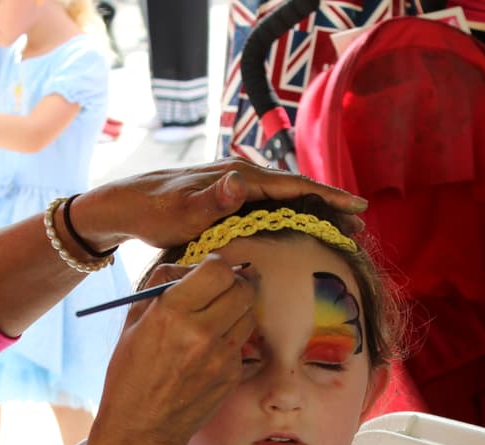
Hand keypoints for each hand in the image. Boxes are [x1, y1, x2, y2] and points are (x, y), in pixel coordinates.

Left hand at [71, 158, 367, 252]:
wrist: (125, 205)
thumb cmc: (153, 212)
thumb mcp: (182, 211)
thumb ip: (213, 199)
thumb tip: (240, 181)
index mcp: (238, 178)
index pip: (292, 185)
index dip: (326, 196)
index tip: (356, 207)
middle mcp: (240, 176)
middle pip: (295, 189)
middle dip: (328, 205)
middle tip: (359, 226)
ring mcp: (234, 185)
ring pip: (284, 196)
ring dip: (312, 210)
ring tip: (339, 227)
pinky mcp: (227, 196)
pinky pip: (268, 203)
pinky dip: (290, 212)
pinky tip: (299, 225)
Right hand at [83, 255, 254, 444]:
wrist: (141, 431)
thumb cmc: (130, 376)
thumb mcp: (132, 324)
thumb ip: (161, 287)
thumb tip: (190, 267)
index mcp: (171, 312)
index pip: (218, 269)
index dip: (217, 266)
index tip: (209, 272)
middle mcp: (201, 332)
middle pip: (242, 288)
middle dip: (234, 284)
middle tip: (221, 291)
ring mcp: (221, 356)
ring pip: (249, 313)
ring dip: (237, 309)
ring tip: (216, 319)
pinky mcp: (232, 375)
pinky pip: (242, 342)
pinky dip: (231, 338)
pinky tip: (210, 350)